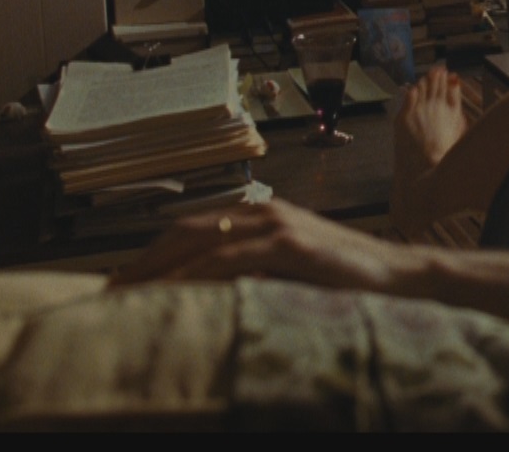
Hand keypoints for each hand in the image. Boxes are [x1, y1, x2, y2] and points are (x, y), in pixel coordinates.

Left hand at [106, 197, 415, 290]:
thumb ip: (258, 272)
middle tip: (105, 291)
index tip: (121, 281)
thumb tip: (213, 297)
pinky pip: (230, 258)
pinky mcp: (291, 244)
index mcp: (263, 214)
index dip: (153, 254)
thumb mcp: (295, 272)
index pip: (194, 229)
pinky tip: (170, 292)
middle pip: (186, 231)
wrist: (402, 275)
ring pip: (200, 242)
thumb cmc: (352, 280)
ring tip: (124, 297)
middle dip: (142, 261)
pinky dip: (195, 275)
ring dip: (157, 270)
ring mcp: (278, 225)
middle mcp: (265, 212)